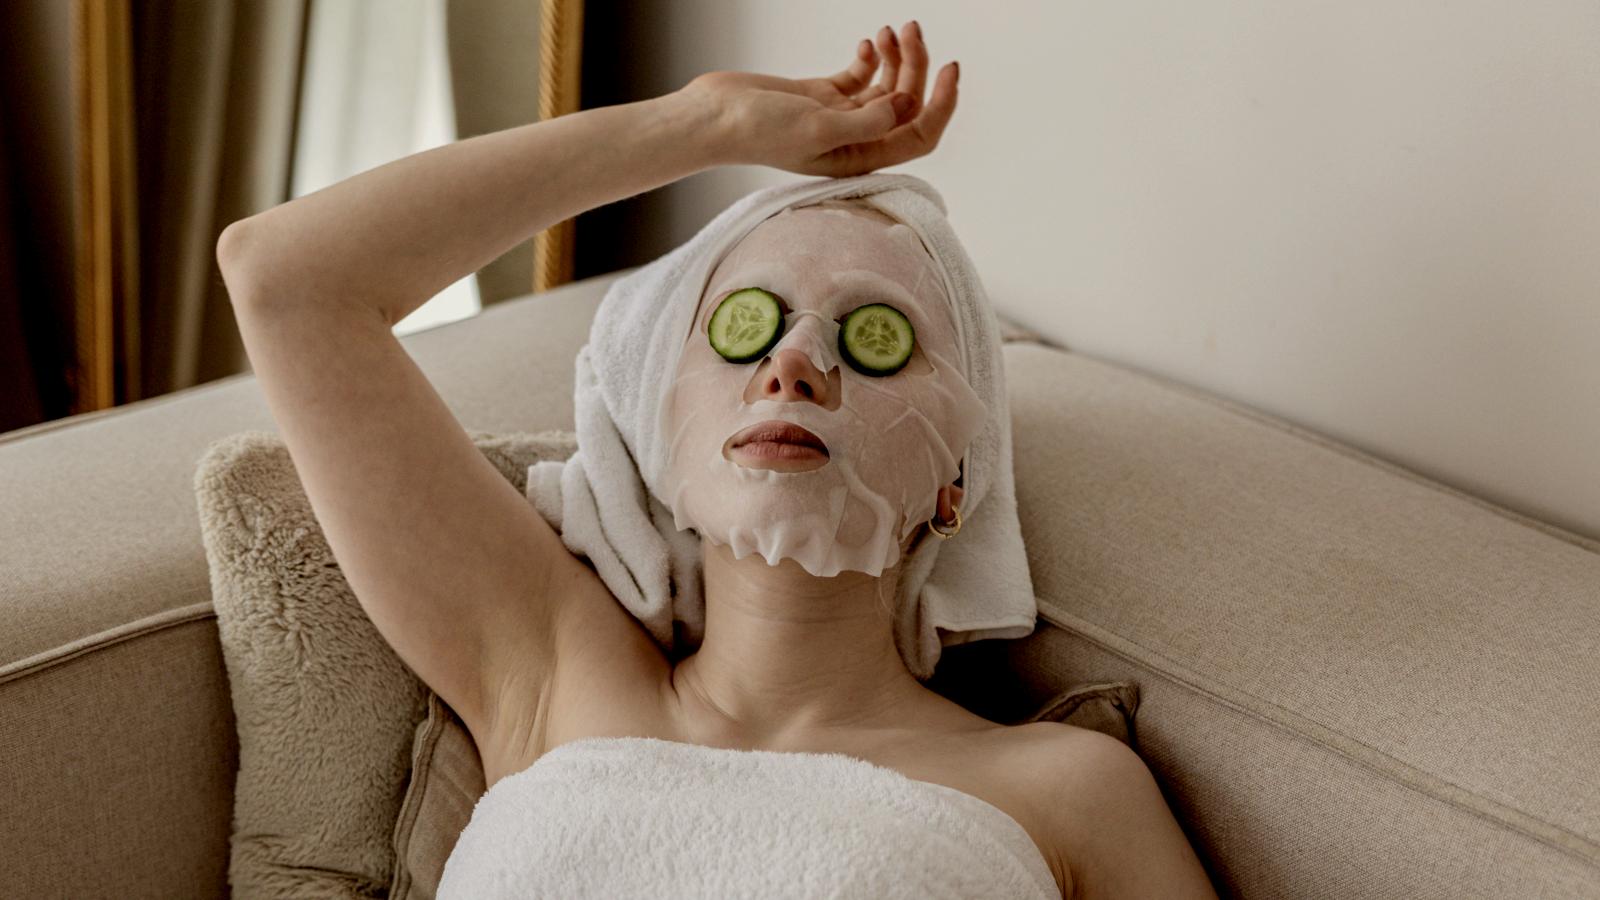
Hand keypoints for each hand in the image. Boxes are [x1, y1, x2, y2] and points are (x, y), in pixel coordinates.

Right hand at [681, 21, 959, 176]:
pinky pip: (862, 76)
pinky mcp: (822, 97)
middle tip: (911, 30)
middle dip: (917, 66)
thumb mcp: (817, 128)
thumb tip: (902, 107)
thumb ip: (866, 122)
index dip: (942, 105)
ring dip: (896, 57)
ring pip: (887, 87)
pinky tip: (867, 43)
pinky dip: (871, 58)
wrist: (713, 116)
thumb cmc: (757, 133)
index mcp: (860, 159)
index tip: (950, 69)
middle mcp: (855, 141)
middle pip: (906, 104)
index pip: (918, 135)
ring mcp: (840, 117)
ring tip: (892, 30)